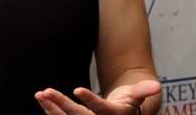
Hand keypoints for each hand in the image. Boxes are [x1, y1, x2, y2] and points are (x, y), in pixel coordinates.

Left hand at [35, 79, 160, 114]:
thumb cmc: (128, 104)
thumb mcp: (136, 97)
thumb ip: (142, 91)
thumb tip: (155, 86)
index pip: (100, 110)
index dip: (89, 100)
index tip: (77, 89)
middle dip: (61, 104)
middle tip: (47, 91)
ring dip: (51, 108)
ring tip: (40, 94)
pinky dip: (49, 109)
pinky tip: (40, 97)